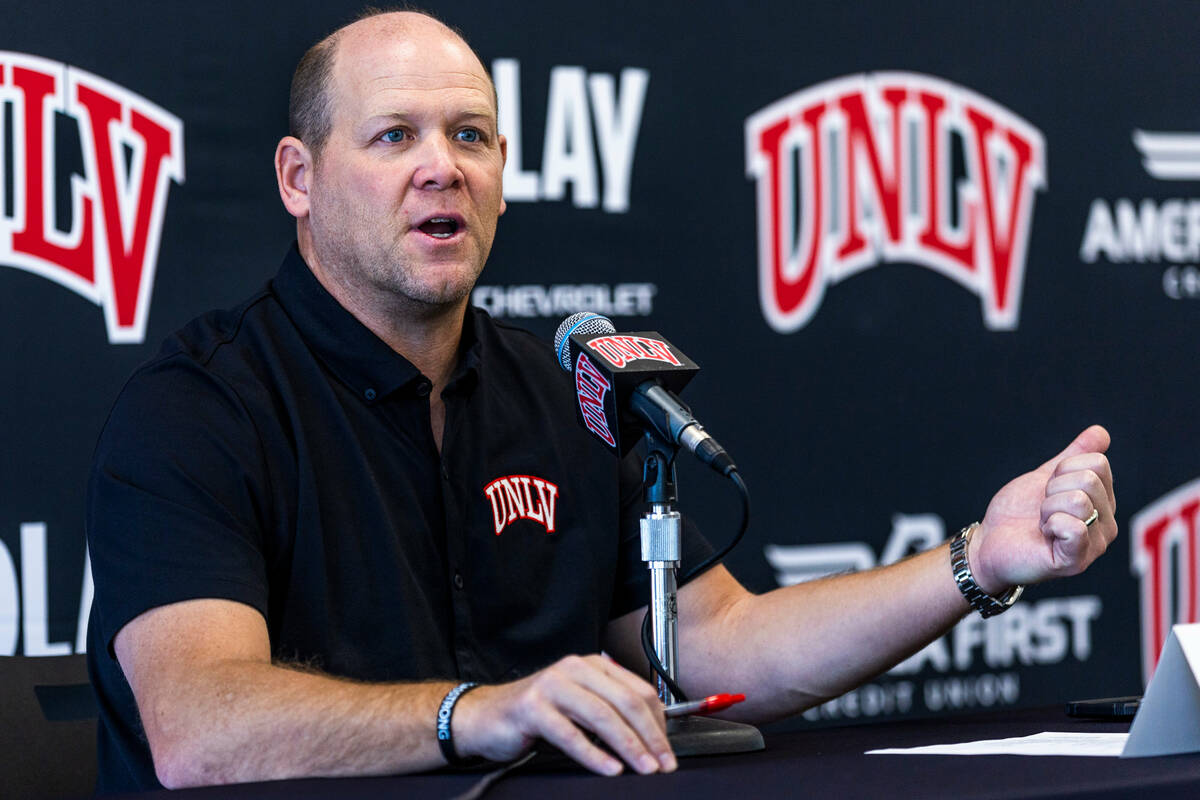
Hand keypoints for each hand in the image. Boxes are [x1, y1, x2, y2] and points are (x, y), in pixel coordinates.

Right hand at [451, 654, 676, 775]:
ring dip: (628, 746)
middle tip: (663, 764)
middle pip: (625, 702)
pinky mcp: (532, 708)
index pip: (638, 691)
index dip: (658, 723)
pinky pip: (570, 734)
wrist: (486, 716)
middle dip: (649, 737)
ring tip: (643, 768)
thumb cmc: (536, 714)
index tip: (667, 750)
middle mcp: (574, 669)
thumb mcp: (579, 706)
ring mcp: (552, 686)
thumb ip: (609, 711)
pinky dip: (593, 754)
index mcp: (591, 666)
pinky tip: (609, 768)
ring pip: (602, 716)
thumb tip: (652, 737)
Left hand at [971, 425, 1116, 594]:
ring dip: (1048, 507)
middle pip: (1088, 479)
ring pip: (1079, 500)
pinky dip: (1050, 524)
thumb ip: (1074, 456)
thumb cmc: (1018, 512)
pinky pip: (1073, 527)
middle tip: (1042, 509)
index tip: (1047, 488)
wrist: (990, 542)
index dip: (1062, 469)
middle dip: (1052, 488)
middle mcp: (1107, 524)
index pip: (1097, 462)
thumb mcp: (1046, 477)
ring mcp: (1094, 545)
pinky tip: (1045, 535)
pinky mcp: (1075, 562)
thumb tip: (1101, 431)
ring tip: (1042, 523)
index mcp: (1103, 501)